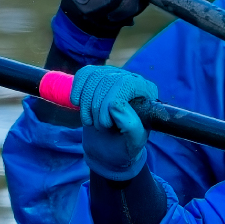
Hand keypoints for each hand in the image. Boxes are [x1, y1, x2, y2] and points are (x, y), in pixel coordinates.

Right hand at [73, 65, 157, 180]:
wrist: (107, 149)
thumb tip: (115, 104)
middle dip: (96, 106)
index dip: (108, 101)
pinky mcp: (98, 79)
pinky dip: (77, 90)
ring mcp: (114, 76)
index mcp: (147, 93)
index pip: (125, 83)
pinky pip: (84, 74)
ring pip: (94, 76)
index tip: (106, 124)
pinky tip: (79, 105)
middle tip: (99, 126)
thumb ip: (131, 126)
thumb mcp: (133, 142)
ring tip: (90, 121)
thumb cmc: (124, 146)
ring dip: (86, 102)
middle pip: (107, 79)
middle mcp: (133, 80)